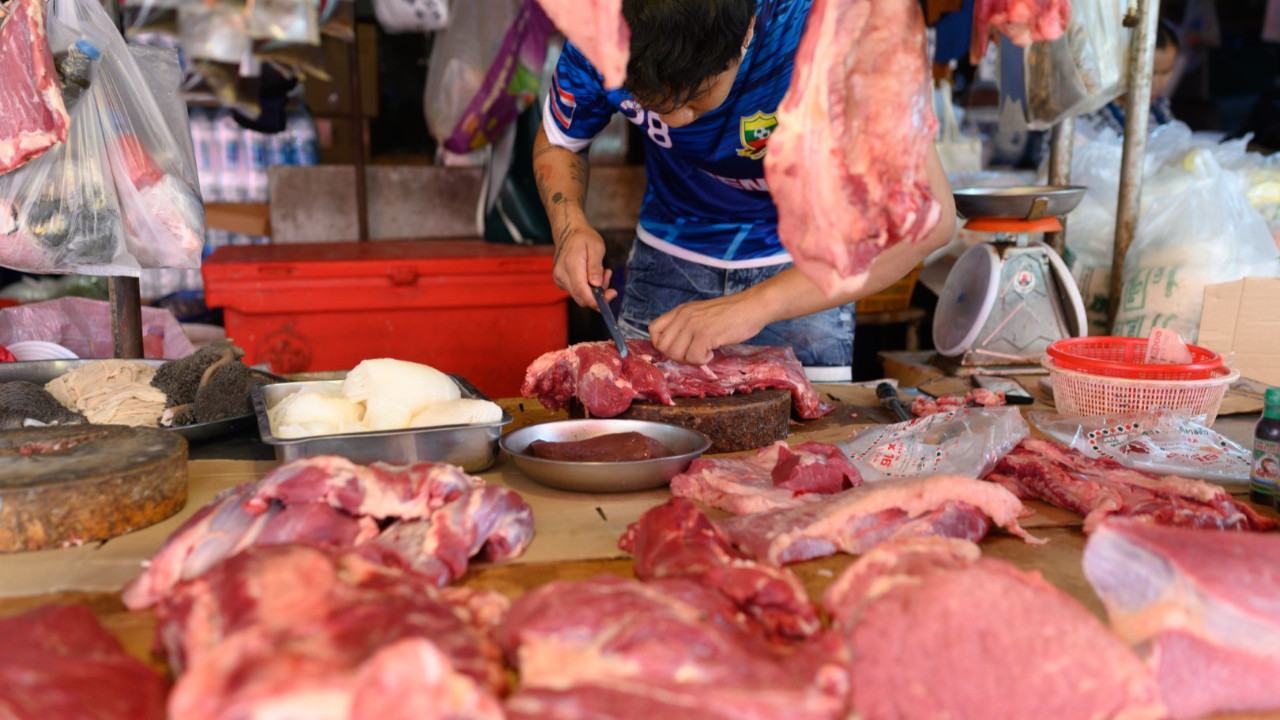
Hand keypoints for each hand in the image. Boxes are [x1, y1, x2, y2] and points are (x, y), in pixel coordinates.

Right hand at [552, 224, 615, 309]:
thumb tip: (596, 284)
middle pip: (581, 297)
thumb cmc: (584, 238)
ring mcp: (559, 279)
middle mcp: (561, 274)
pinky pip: (577, 292)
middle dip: (599, 294)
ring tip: (603, 272)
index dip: (595, 300)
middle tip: (608, 276)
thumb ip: (596, 266)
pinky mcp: (560, 282)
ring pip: (580, 296)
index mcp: (571, 263)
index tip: (610, 296)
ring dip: (595, 290)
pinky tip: (593, 275)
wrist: (568, 234)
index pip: (581, 289)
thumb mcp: (596, 247)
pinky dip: (588, 287)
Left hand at [649, 294, 769, 364]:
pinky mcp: (705, 334)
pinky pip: (693, 357)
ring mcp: (694, 325)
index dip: (662, 344)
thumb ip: (686, 326)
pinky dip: (702, 360)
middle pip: (663, 346)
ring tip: (705, 352)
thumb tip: (674, 349)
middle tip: (694, 354)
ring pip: (676, 354)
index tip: (678, 348)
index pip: (653, 330)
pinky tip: (712, 352)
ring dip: (690, 360)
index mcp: (681, 310)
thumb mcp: (701, 314)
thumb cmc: (731, 314)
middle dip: (677, 356)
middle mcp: (684, 316)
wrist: (752, 307)